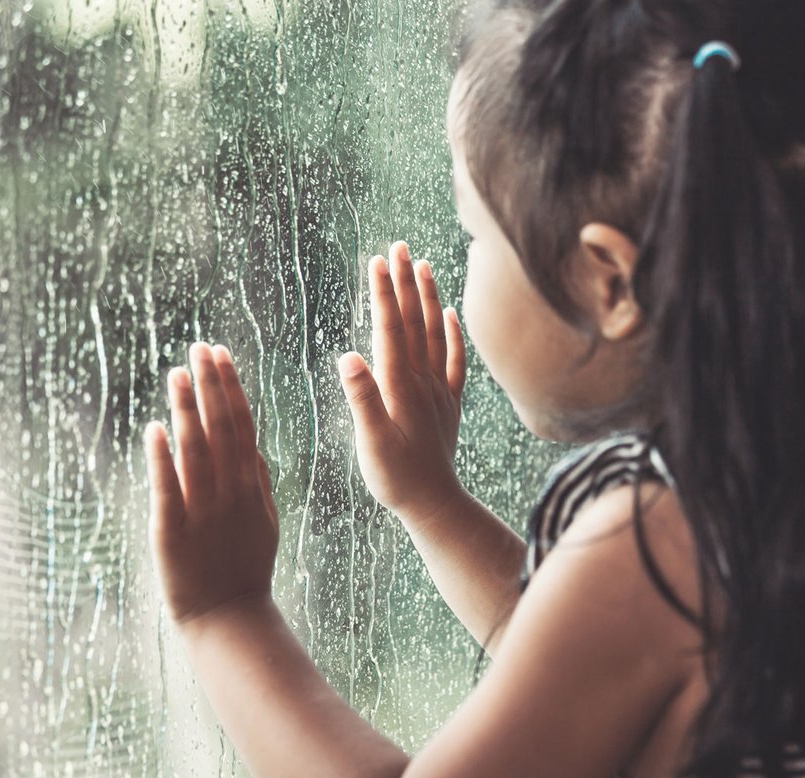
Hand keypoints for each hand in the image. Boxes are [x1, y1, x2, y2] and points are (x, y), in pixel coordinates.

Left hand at [144, 342, 278, 628]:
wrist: (229, 617)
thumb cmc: (245, 568)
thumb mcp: (265, 522)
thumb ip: (259, 483)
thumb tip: (255, 447)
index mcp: (250, 486)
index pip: (241, 424)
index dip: (230, 387)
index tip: (220, 354)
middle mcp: (229, 492)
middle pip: (220, 429)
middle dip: (210, 385)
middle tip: (198, 347)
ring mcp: (202, 511)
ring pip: (194, 451)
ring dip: (186, 410)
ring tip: (176, 374)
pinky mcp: (172, 531)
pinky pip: (167, 489)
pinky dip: (162, 459)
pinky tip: (155, 429)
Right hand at [338, 241, 466, 525]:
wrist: (434, 506)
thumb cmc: (396, 479)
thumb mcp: (371, 443)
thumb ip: (362, 399)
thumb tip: (349, 357)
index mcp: (400, 386)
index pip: (391, 330)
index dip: (384, 294)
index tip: (378, 260)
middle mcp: (423, 381)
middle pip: (414, 322)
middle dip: (405, 282)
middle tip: (398, 245)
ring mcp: (439, 391)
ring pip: (436, 334)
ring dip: (429, 298)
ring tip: (423, 264)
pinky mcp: (449, 404)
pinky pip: (455, 361)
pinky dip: (454, 334)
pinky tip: (451, 313)